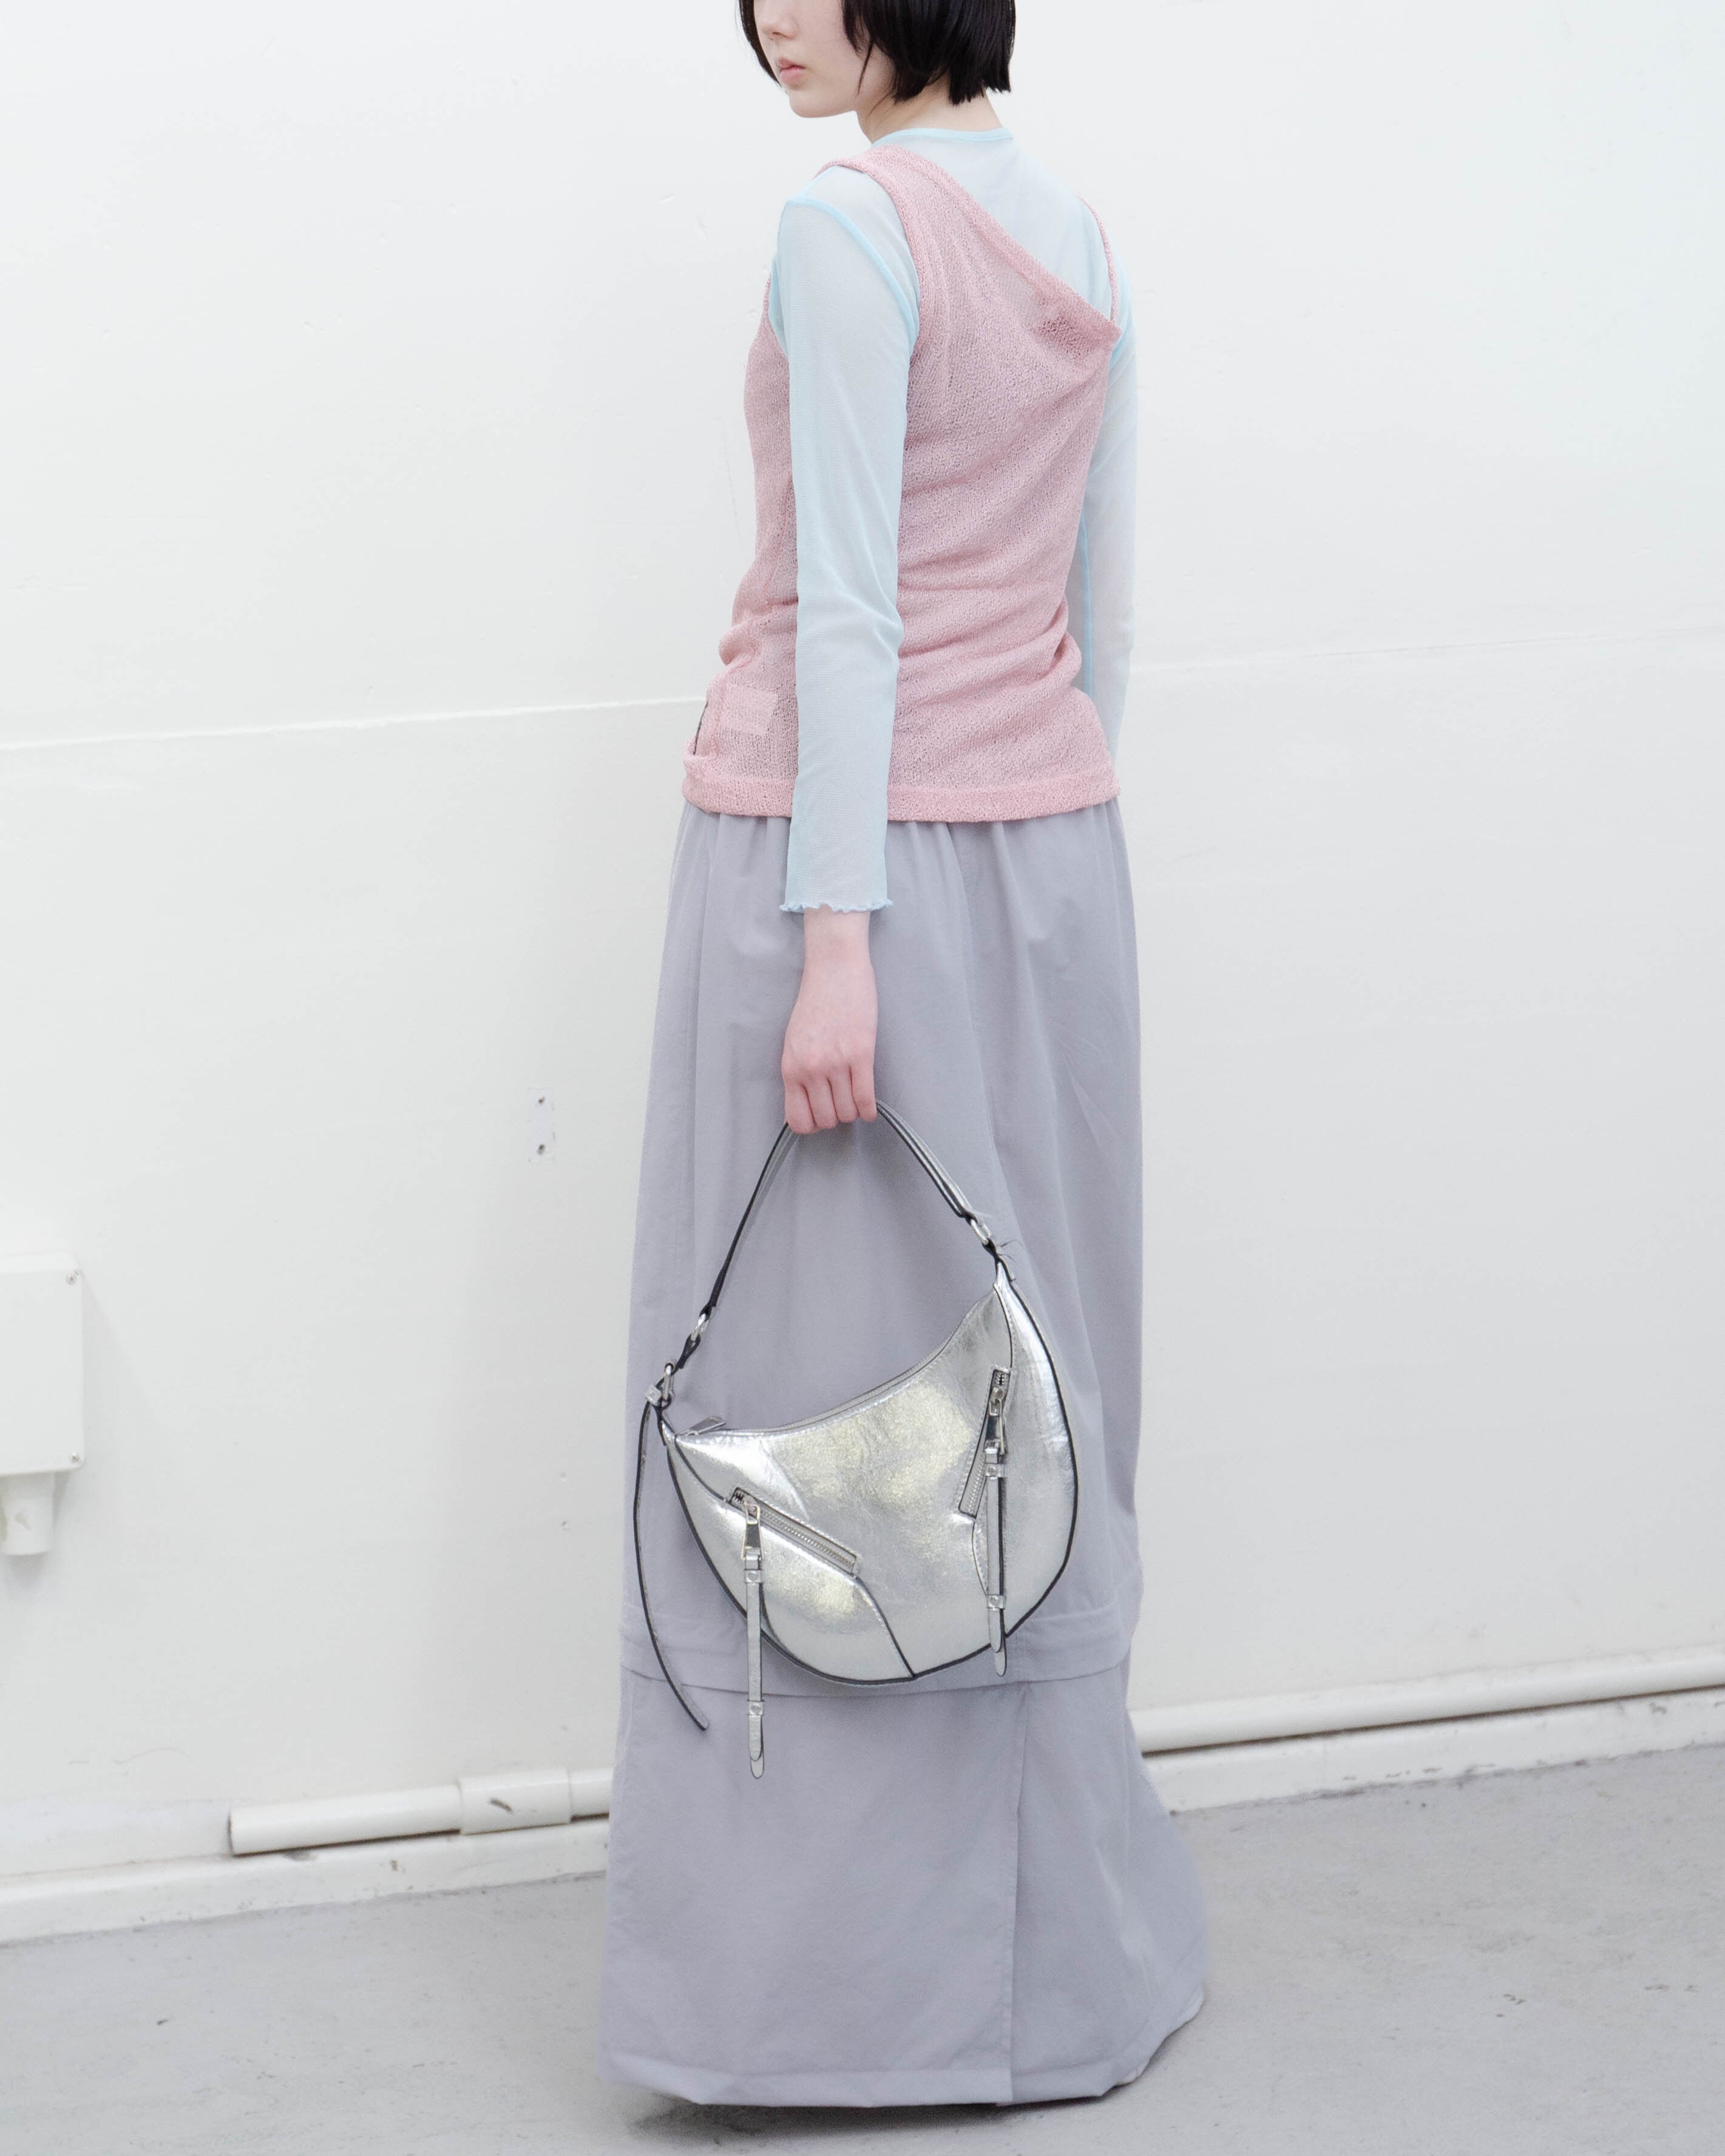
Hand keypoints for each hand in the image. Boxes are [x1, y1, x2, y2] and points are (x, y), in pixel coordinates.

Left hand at [781, 907, 877, 1134]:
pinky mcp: (861, 1053)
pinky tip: (870, 1108)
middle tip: (842, 1105)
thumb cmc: (816, 1001)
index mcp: (790, 1067)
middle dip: (836, 1117)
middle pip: (826, 1119)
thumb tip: (808, 1102)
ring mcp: (836, 1062)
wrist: (834, 968)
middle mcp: (810, 1069)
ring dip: (853, 1112)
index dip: (812, 1125)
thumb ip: (799, 1071)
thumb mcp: (794, 1041)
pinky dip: (869, 1109)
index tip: (821, 1116)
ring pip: (847, 1112)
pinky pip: (865, 1098)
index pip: (797, 1119)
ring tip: (856, 1099)